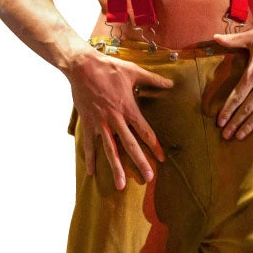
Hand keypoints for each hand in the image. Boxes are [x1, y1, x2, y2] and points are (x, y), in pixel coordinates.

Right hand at [67, 47, 173, 189]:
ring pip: (110, 150)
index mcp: (128, 108)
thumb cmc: (108, 68)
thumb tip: (171, 84)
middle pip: (130, 146)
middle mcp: (115, 119)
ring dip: (116, 168)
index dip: (154, 146)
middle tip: (148, 178)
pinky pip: (89, 144)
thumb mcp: (133, 71)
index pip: (145, 132)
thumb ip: (153, 80)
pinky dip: (90, 158)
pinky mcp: (87, 123)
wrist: (82, 66)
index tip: (161, 159)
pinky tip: (92, 173)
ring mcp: (100, 123)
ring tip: (121, 185)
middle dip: (140, 163)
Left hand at [212, 22, 252, 139]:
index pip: (238, 95)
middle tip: (225, 135)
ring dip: (250, 125)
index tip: (220, 121)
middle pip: (248, 107)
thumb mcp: (252, 36)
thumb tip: (214, 37)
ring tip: (240, 136)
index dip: (228, 110)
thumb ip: (232, 40)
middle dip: (235, 122)